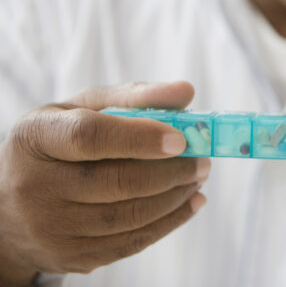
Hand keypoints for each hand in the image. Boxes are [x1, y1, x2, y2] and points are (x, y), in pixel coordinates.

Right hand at [0, 82, 208, 285]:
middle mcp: (36, 186)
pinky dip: (170, 221)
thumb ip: (134, 96)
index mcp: (37, 138)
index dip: (139, 137)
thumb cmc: (60, 144)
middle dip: (172, 170)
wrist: (12, 209)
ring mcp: (52, 228)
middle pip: (117, 181)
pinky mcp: (72, 256)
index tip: (181, 139)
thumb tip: (185, 91)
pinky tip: (190, 202)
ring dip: (176, 196)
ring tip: (197, 177)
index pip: (89, 137)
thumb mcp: (82, 109)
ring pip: (130, 215)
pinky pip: (132, 242)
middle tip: (202, 159)